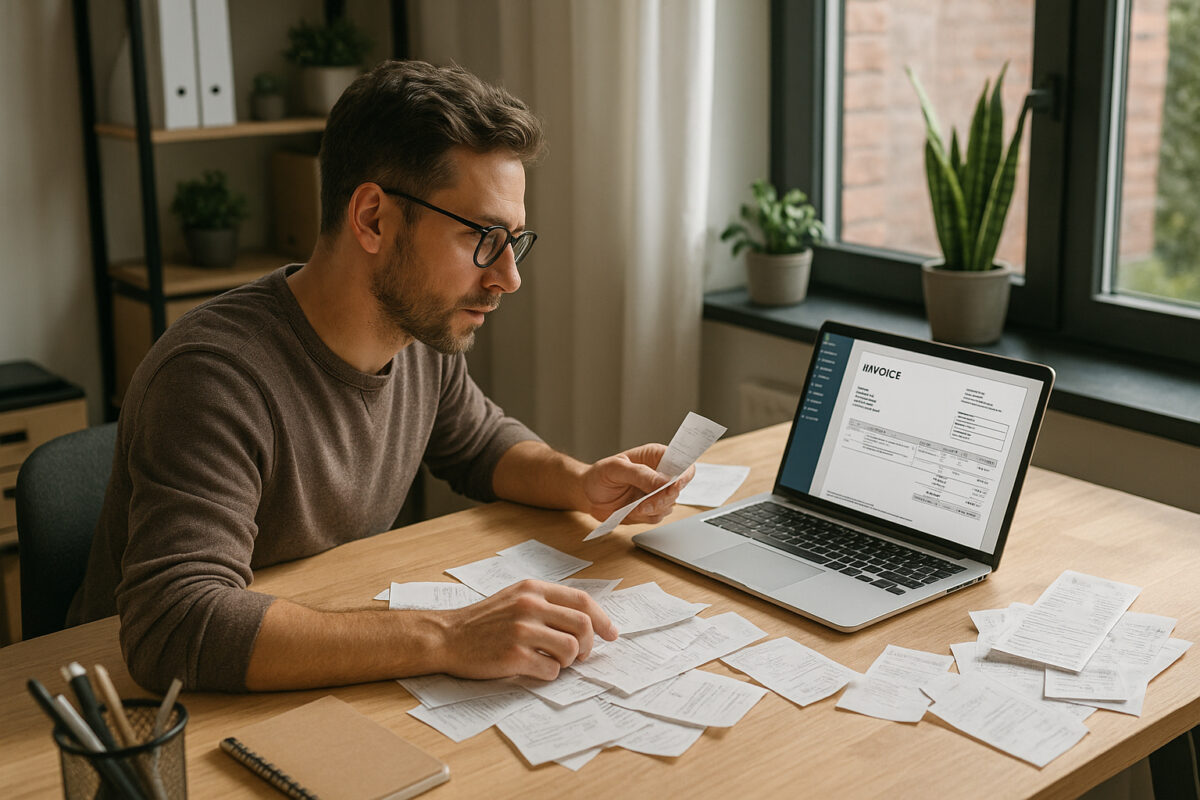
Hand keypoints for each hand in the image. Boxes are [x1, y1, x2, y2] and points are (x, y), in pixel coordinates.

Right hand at [437, 580, 617, 680]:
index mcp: (533, 589)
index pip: (581, 600)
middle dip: (588, 645)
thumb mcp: (515, 598)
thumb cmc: (483, 621)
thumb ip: (546, 603)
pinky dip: (550, 674)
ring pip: (570, 648)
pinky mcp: (513, 655)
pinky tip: (536, 669)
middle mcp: (529, 606)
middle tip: (581, 655)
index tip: (611, 633)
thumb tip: (585, 620)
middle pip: (582, 624)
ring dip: (569, 661)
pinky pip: (551, 670)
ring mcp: (521, 630)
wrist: (448, 636)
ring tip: (555, 662)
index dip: (602, 618)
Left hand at [580, 443, 694, 523]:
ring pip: (669, 505)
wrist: (588, 495)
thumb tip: (664, 481)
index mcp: (656, 457)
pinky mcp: (651, 509)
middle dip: (663, 498)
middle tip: (645, 503)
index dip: (684, 474)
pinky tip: (631, 511)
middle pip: (678, 488)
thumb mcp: (615, 468)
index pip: (683, 463)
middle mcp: (660, 475)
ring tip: (633, 507)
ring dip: (652, 509)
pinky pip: (657, 517)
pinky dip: (645, 516)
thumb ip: (640, 473)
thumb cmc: (600, 475)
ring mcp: (657, 493)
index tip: (675, 484)